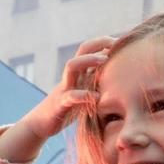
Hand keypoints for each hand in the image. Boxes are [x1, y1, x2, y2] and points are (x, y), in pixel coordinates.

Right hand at [0, 35, 118, 160]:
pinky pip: (70, 96)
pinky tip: (97, 97)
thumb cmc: (68, 108)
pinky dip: (83, 95)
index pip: (90, 49)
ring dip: (88, 60)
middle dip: (98, 44)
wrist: (41, 123)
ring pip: (72, 66)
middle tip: (115, 43)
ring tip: (105, 60)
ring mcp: (64, 88)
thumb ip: (95, 83)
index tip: (122, 40)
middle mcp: (71, 76)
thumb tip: (118, 76)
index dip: (105, 42)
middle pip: (81, 50)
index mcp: (78, 73)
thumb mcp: (84, 93)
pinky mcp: (60, 104)